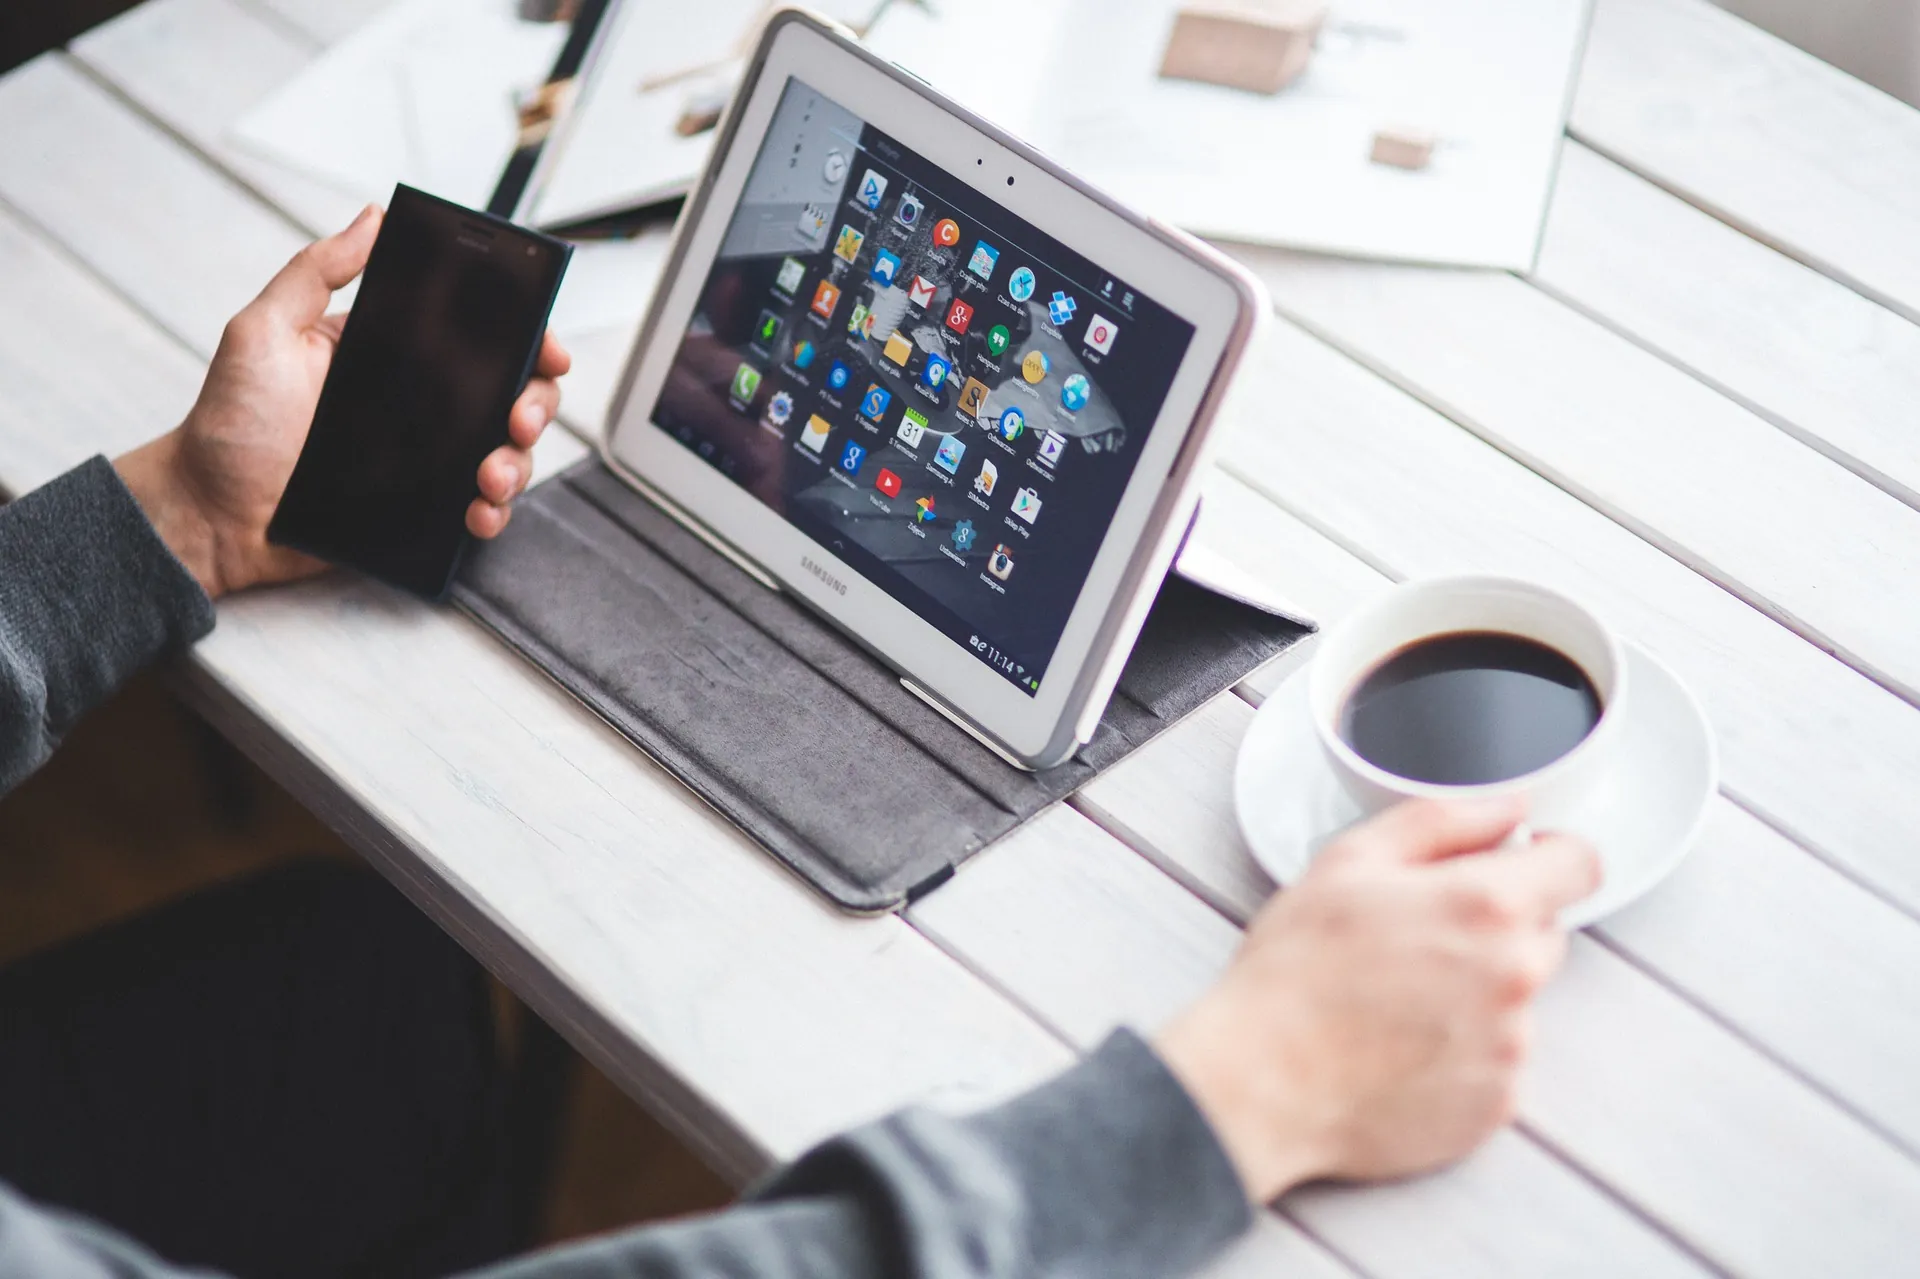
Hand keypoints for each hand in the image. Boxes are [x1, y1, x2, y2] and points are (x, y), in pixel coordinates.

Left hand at [113, 205, 572, 599]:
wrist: (209, 514)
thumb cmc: (228, 424)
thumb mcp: (262, 331)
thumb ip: (315, 271)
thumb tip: (371, 218)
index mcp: (393, 355)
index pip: (478, 337)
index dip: (526, 340)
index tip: (545, 350)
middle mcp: (419, 405)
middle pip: (510, 395)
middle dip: (535, 405)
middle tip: (517, 420)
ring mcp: (424, 459)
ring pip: (505, 454)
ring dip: (516, 463)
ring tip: (488, 476)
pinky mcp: (420, 510)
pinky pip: (478, 508)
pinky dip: (493, 512)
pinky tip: (479, 512)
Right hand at [1156, 797, 1599, 1202]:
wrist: (1263, 1084)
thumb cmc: (1296, 973)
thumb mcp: (1350, 861)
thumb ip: (1443, 821)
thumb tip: (1507, 809)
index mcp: (1487, 905)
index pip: (1580, 865)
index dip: (1551, 855)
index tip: (1522, 863)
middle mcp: (1516, 976)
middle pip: (1545, 933)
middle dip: (1497, 927)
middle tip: (1419, 939)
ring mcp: (1511, 1047)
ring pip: (1517, 999)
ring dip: (1477, 993)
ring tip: (1397, 1002)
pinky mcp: (1496, 1103)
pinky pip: (1497, 1061)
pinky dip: (1462, 1052)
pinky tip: (1401, 1047)